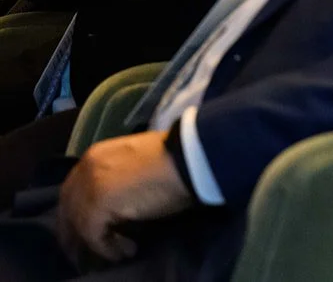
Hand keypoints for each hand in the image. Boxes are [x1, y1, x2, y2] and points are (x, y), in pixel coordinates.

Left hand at [57, 132, 193, 266]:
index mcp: (95, 156)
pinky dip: (109, 248)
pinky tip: (125, 251)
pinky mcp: (98, 207)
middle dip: (75, 231)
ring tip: (116, 251)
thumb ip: (119, 175)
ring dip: (96, 242)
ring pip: (80, 224)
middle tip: (87, 248)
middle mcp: (85, 170)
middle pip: (69, 208)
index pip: (73, 189)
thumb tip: (118, 197)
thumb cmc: (172, 157)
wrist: (188, 157)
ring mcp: (89, 188)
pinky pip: (95, 236)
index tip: (85, 228)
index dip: (76, 211)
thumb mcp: (137, 161)